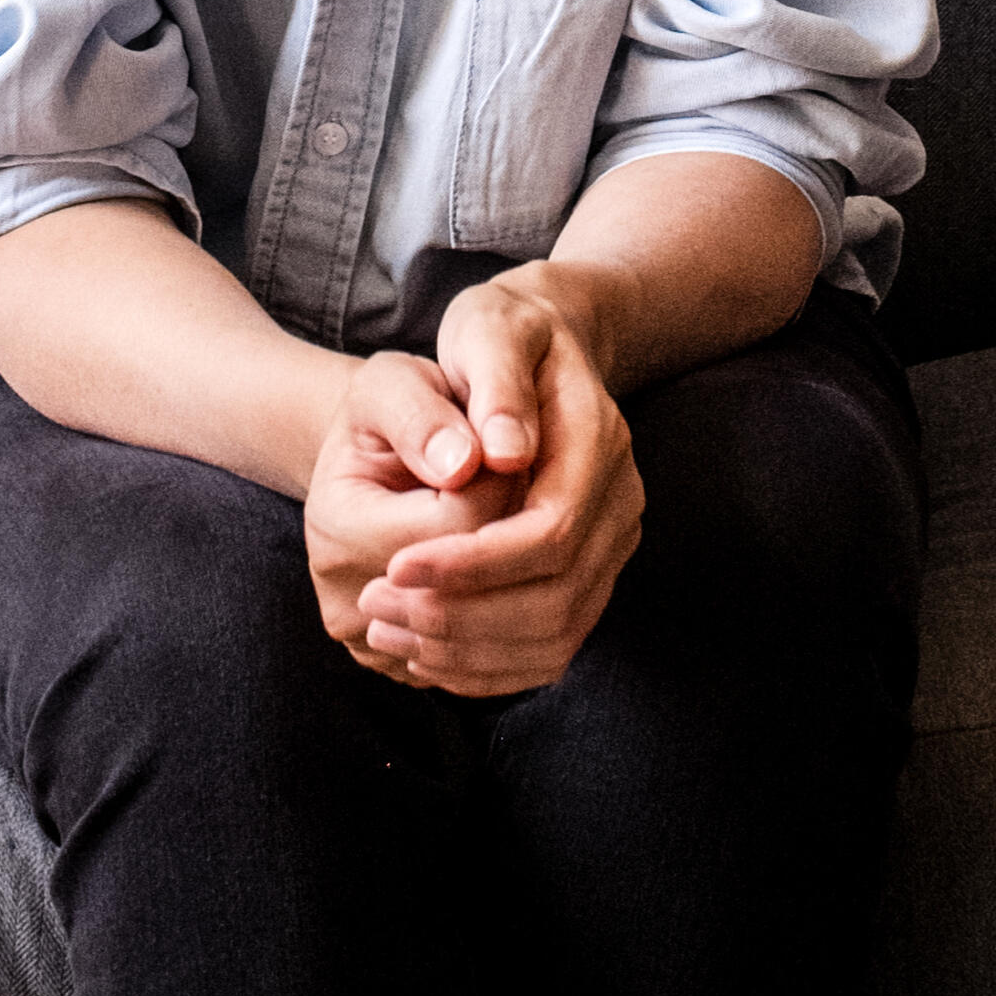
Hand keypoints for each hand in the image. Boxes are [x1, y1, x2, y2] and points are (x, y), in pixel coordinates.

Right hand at [305, 351, 522, 684]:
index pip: (463, 522)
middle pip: (482, 579)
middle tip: (523, 478)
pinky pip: (493, 660)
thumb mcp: (393, 385)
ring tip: (512, 516)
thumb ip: (422, 417)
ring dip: (524, 571)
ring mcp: (380, 648)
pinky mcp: (410, 669)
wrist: (369, 468)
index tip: (512, 445)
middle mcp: (351, 607)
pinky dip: (521, 613)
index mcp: (339, 530)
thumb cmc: (388, 415)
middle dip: (519, 526)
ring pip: (495, 629)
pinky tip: (519, 563)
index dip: (507, 479)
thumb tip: (463, 464)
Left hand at [350, 271, 642, 698]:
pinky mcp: (591, 576)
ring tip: (389, 633)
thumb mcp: (487, 331)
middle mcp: (619, 502)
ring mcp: (611, 545)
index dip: (473, 562)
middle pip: (556, 597)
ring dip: (469, 651)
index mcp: (598, 441)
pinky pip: (551, 645)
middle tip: (377, 610)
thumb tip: (503, 454)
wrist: (539, 344)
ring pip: (556, 634)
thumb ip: (495, 385)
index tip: (395, 568)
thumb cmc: (500, 334)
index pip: (549, 532)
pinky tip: (425, 650)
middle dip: (462, 616)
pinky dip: (489, 663)